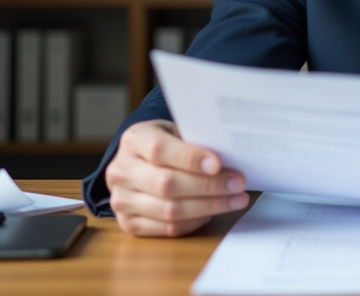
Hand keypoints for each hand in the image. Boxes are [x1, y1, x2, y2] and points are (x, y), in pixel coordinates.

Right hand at [104, 119, 248, 236]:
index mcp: (134, 140)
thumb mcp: (175, 130)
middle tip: (238, 184)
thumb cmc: (165, 142)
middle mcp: (122, 171)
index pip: (159, 150)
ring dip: (209, 207)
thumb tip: (229, 156)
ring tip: (236, 200)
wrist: (137, 161)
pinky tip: (213, 211)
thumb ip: (194, 141)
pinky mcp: (129, 223)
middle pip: (167, 184)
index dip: (190, 158)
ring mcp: (122, 200)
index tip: (218, 164)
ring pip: (169, 211)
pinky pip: (167, 229)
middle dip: (208, 186)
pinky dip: (195, 221)